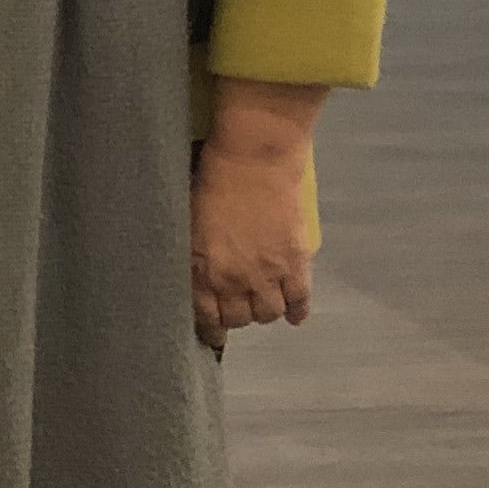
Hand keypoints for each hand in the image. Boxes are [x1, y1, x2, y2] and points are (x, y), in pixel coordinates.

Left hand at [191, 77, 325, 351]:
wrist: (254, 157)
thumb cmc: (212, 178)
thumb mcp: (188, 222)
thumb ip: (193, 254)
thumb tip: (196, 275)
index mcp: (201, 269)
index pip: (205, 316)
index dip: (210, 327)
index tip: (212, 331)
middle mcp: (232, 280)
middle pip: (238, 319)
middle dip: (237, 316)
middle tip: (239, 306)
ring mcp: (267, 274)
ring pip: (268, 313)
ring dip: (265, 311)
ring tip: (264, 301)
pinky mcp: (296, 262)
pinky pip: (300, 299)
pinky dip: (298, 311)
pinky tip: (294, 316)